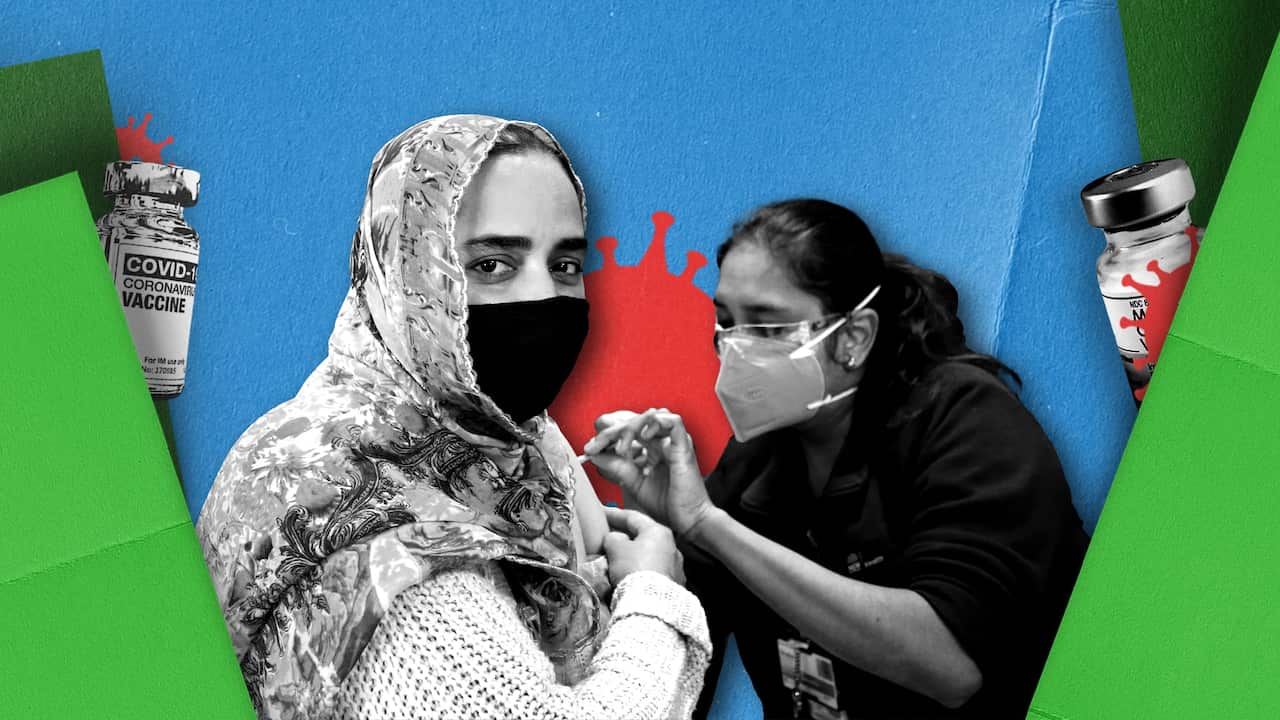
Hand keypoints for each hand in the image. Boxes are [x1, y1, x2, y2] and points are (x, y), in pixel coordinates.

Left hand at [585, 408, 717, 539]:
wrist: (687, 520)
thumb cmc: (667, 504)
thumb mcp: (633, 482)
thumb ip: (616, 466)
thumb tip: (594, 454)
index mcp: (650, 448)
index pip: (625, 430)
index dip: (606, 436)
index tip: (590, 449)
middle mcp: (661, 441)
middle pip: (633, 421)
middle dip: (610, 432)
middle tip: (595, 446)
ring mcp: (673, 441)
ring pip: (648, 418)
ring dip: (630, 429)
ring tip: (622, 449)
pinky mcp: (684, 445)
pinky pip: (673, 421)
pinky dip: (655, 424)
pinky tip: (643, 437)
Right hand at [602, 506, 685, 585]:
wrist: (651, 603)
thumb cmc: (634, 569)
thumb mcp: (616, 548)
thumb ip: (612, 538)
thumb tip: (614, 539)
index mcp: (658, 532)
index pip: (633, 518)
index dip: (614, 515)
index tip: (602, 513)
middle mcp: (671, 548)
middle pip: (642, 540)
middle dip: (623, 542)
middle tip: (606, 543)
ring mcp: (674, 569)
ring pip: (646, 559)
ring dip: (630, 561)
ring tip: (612, 567)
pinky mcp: (672, 587)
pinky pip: (650, 576)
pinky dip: (638, 576)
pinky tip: (625, 582)